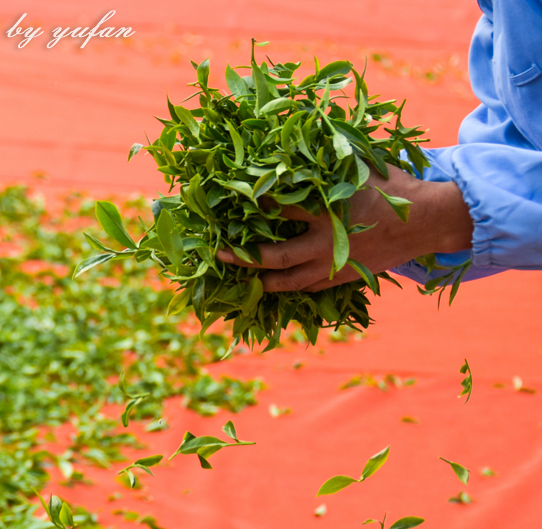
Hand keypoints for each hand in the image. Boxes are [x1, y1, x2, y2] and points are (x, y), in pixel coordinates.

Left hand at [215, 164, 473, 291]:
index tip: (228, 195)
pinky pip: (310, 288)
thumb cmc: (391, 185)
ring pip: (290, 280)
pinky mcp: (344, 276)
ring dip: (262, 281)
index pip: (280, 207)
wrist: (428, 220)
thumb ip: (328, 150)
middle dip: (245, 255)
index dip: (253, 201)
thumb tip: (299, 118)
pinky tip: (270, 289)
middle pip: (277, 255)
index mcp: (328, 209)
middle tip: (218, 251)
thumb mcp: (360, 162)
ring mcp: (335, 263)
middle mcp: (328, 241)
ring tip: (240, 280)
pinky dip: (289, 290)